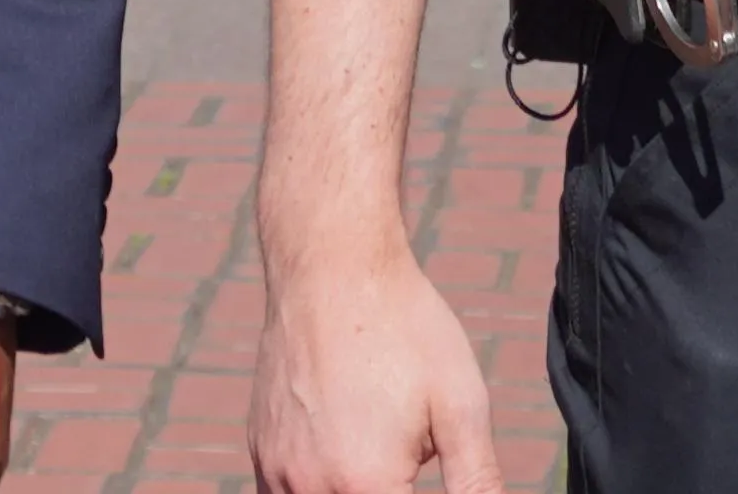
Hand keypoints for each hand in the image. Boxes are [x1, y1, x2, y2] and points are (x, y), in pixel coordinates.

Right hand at [253, 252, 501, 493]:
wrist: (332, 267)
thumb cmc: (405, 329)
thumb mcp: (461, 405)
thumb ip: (477, 482)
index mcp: (366, 485)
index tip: (418, 465)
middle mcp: (311, 488)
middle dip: (384, 491)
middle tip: (403, 455)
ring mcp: (277, 471)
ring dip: (349, 492)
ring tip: (374, 456)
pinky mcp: (260, 450)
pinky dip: (311, 493)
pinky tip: (341, 468)